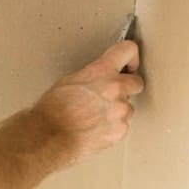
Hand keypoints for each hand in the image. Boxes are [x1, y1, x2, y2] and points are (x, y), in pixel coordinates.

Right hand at [35, 40, 143, 165]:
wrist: (51, 137)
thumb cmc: (53, 111)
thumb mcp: (70, 81)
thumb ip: (93, 76)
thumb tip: (101, 79)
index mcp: (102, 71)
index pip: (128, 50)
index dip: (131, 57)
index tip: (129, 65)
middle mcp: (116, 89)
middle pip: (137, 82)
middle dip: (127, 87)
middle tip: (111, 94)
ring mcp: (120, 111)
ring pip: (128, 107)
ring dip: (117, 110)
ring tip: (95, 116)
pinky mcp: (120, 130)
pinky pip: (123, 125)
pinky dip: (113, 127)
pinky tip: (96, 128)